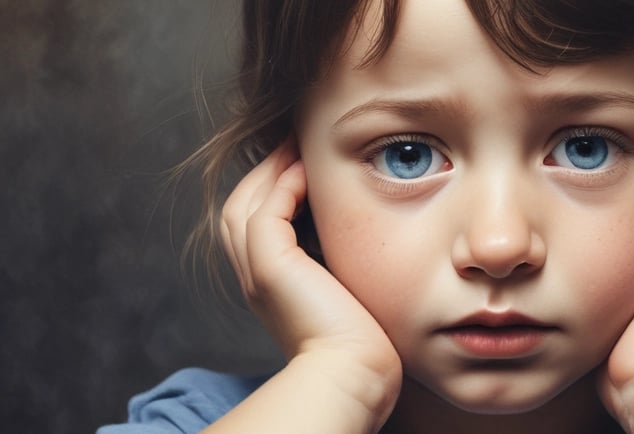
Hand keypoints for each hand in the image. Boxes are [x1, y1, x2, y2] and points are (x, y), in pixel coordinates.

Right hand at [219, 139, 400, 402]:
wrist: (356, 372)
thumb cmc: (365, 340)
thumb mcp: (349, 290)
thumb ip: (342, 262)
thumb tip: (362, 231)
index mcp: (270, 283)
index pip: (258, 220)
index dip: (275, 187)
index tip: (304, 161)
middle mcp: (255, 276)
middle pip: (242, 204)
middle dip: (267, 169)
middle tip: (296, 140)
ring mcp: (257, 271)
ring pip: (247, 201)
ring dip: (273, 168)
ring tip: (299, 143)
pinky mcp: (270, 267)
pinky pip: (266, 210)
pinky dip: (283, 183)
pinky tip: (308, 169)